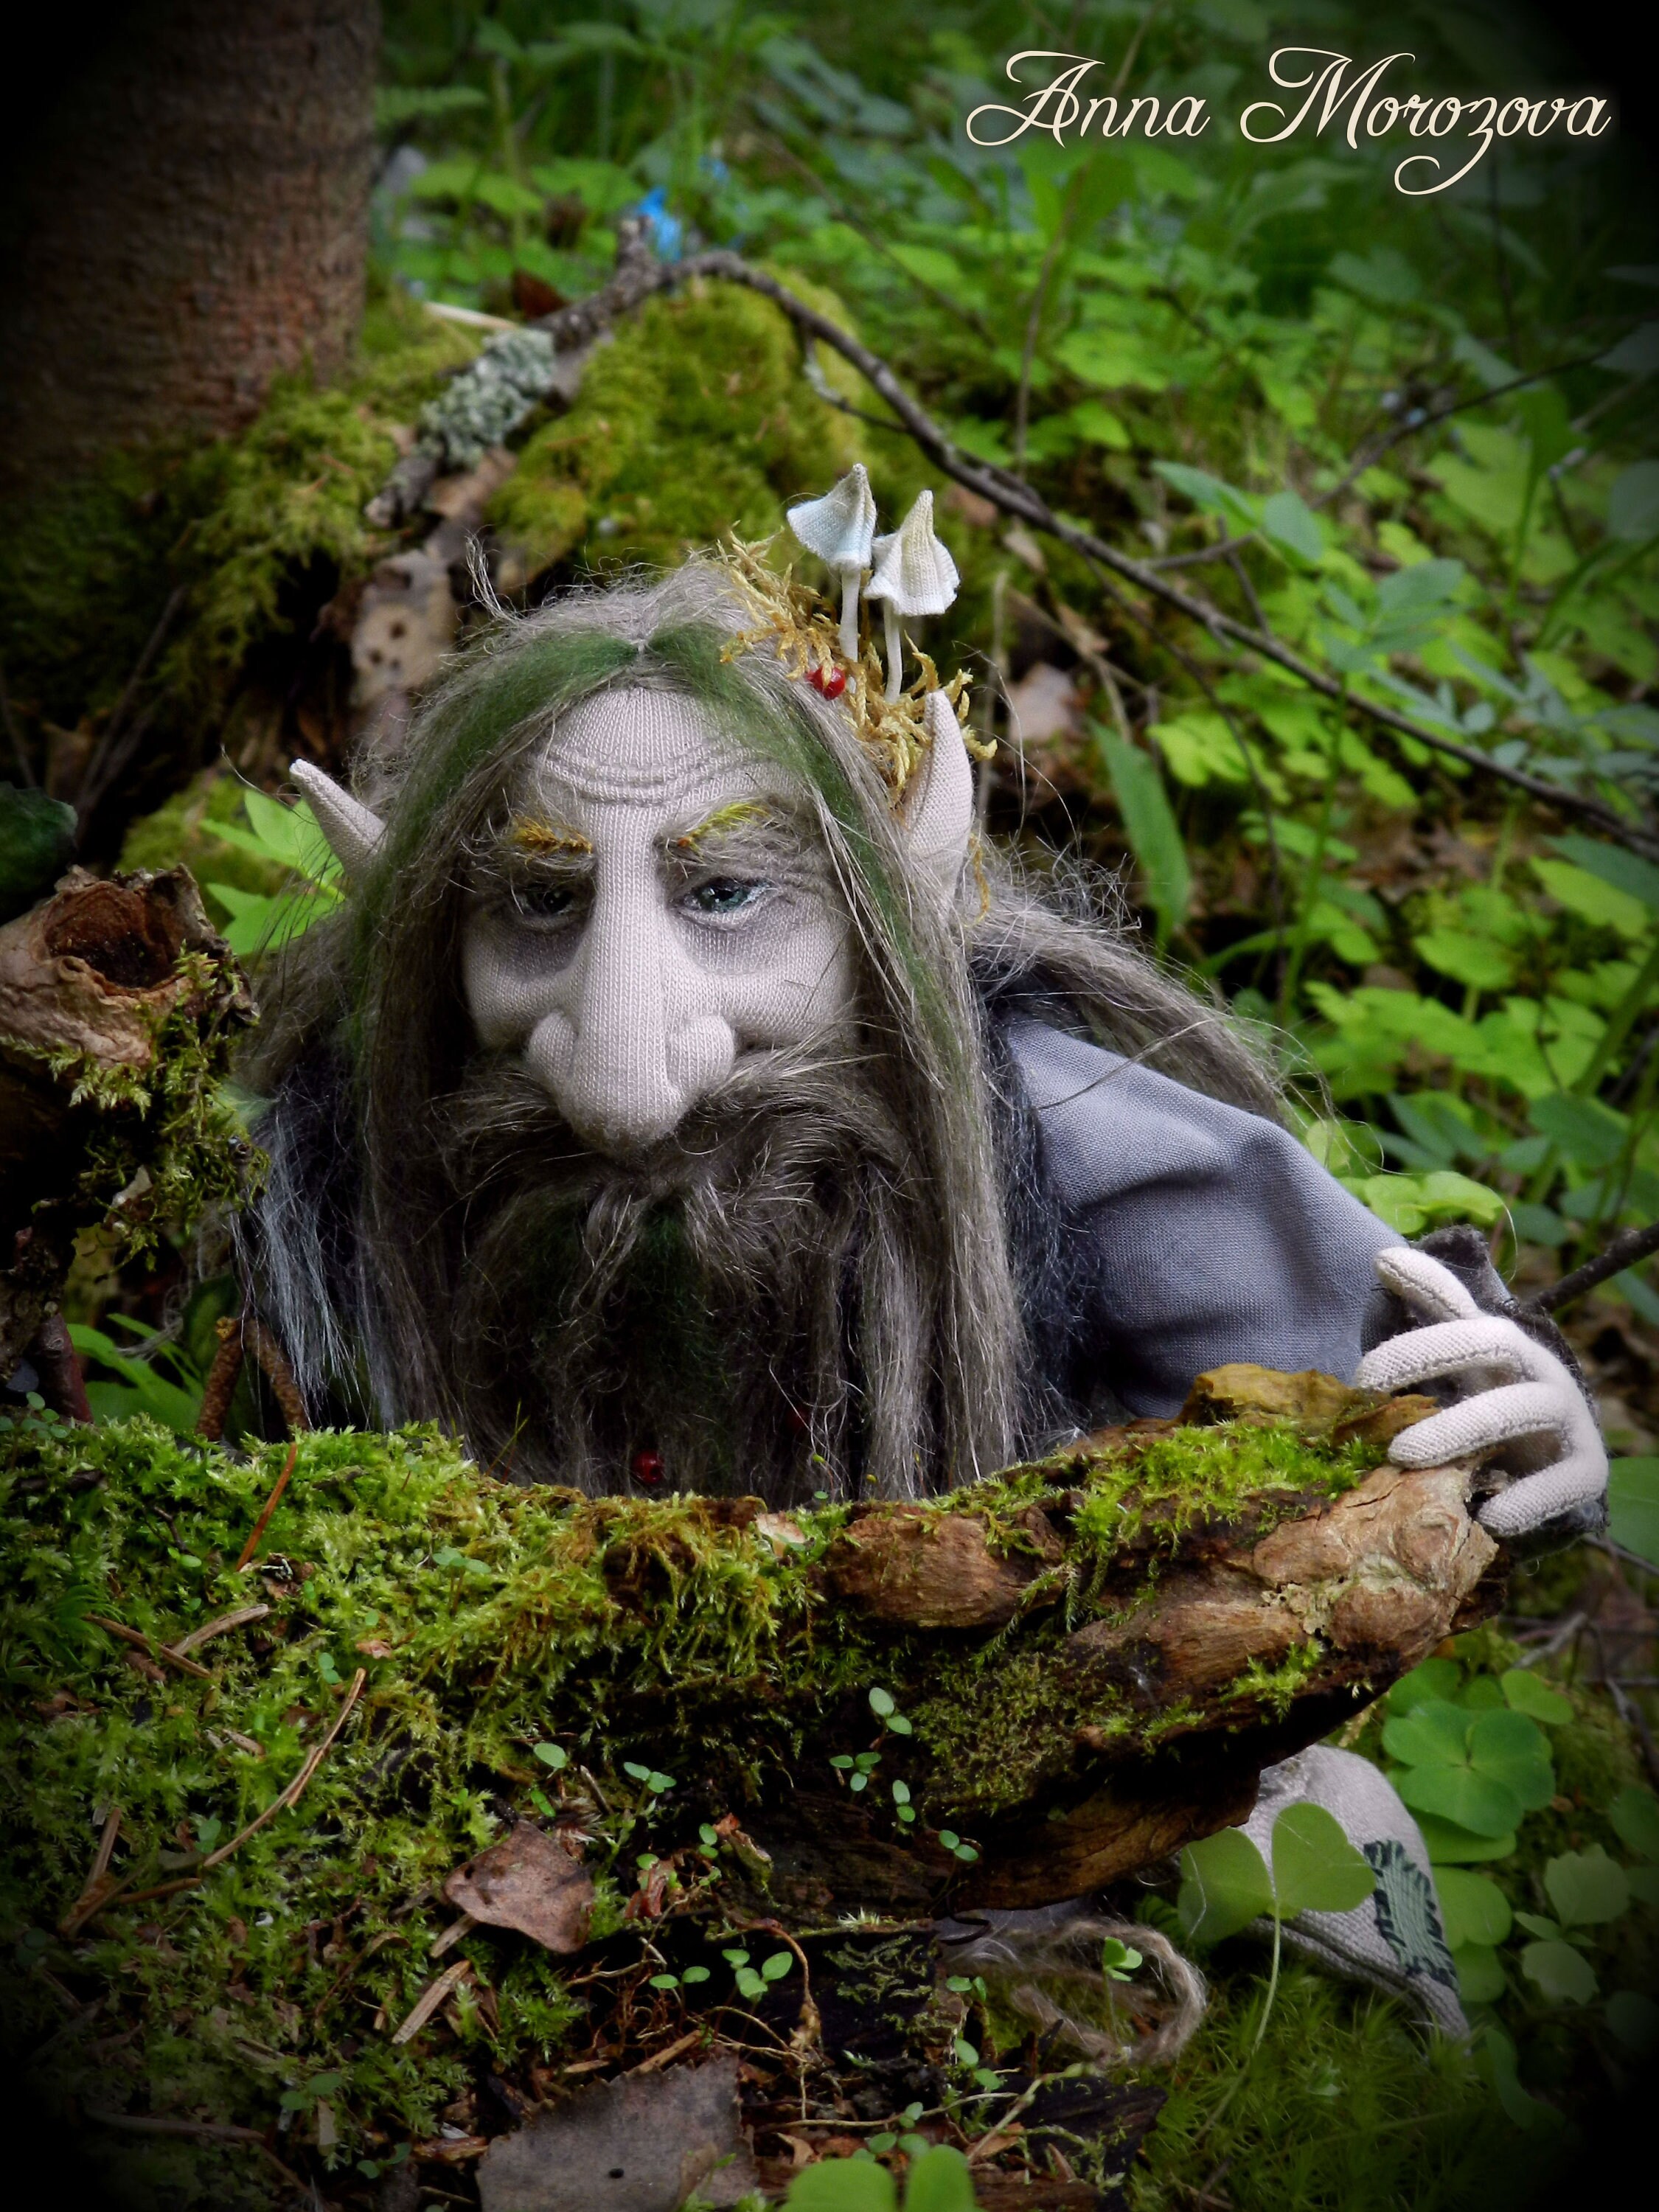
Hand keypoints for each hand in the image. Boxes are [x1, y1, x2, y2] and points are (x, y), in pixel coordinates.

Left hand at [1355, 1246, 1605, 1540]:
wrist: (1560, 1461)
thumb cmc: (1498, 1400)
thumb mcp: (1465, 1357)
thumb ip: (1433, 1310)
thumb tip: (1382, 1255)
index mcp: (1509, 1347)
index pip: (1466, 1321)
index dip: (1418, 1329)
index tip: (1361, 1364)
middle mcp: (1541, 1373)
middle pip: (1495, 1347)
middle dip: (1431, 1358)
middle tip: (1367, 1386)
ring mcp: (1568, 1421)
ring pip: (1518, 1412)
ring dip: (1459, 1430)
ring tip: (1402, 1456)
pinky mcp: (1587, 1470)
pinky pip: (1566, 1481)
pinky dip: (1529, 1499)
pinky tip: (1490, 1518)